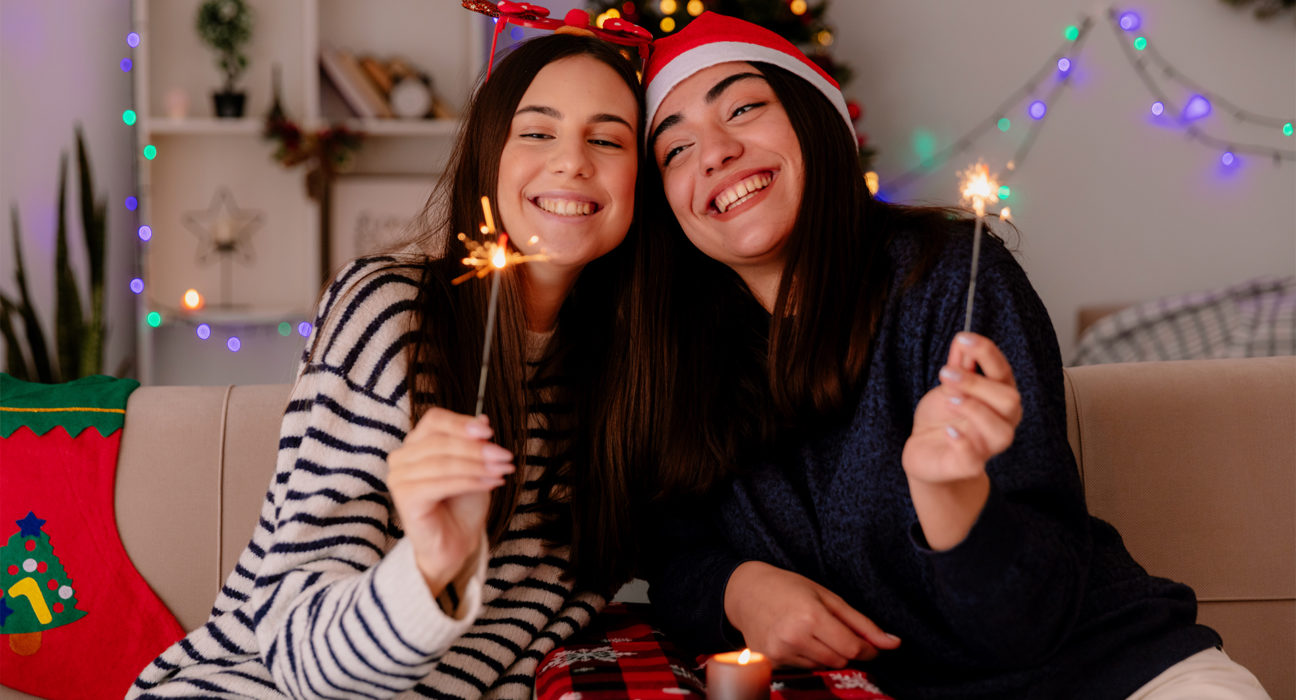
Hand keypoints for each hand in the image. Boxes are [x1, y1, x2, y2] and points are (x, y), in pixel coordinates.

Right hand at [387, 408, 513, 594]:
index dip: (462, 423)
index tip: (490, 432)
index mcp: (415, 444)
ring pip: (442, 462)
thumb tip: (483, 420)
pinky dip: (469, 481)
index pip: (434, 420)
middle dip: (477, 449)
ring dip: (477, 465)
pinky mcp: (405, 498)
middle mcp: (402, 458)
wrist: (456, 544)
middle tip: (505, 456)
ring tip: (502, 471)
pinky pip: (440, 483)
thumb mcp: (474, 467)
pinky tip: (491, 483)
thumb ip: (474, 444)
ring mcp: (399, 478)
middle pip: (440, 441)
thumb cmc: (462, 504)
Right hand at [723, 561, 899, 667]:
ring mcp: (779, 652)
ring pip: (822, 666)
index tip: (870, 645)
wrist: (745, 592)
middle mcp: (793, 637)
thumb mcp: (828, 597)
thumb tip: (894, 644)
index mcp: (810, 616)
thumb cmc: (789, 588)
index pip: (852, 648)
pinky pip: (803, 670)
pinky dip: (807, 658)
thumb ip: (862, 624)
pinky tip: (795, 640)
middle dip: (845, 650)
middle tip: (833, 630)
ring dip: (825, 654)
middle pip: (839, 660)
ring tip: (810, 632)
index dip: (867, 650)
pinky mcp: (770, 662)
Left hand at [902, 332, 1021, 483]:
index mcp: (998, 398)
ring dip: (973, 409)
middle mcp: (1001, 422)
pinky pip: (974, 459)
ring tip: (948, 399)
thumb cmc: (942, 418)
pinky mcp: (968, 467)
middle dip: (977, 383)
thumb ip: (958, 366)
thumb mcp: (947, 387)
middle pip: (1010, 400)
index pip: (1003, 372)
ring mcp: (987, 447)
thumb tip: (962, 339)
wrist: (925, 453)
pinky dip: (962, 442)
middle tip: (946, 374)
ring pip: (1001, 431)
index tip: (963, 339)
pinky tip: (949, 431)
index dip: (987, 353)